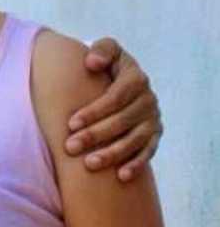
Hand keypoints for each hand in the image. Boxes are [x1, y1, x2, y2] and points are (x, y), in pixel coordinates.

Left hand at [65, 37, 161, 181]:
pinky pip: (148, 152)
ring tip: (88, 164)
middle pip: (122, 121)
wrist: (117, 78)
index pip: (115, 97)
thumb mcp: (105, 50)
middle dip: (95, 135)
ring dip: (112, 153)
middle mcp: (148, 99)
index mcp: (136, 77)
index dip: (94, 111)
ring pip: (134, 140)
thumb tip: (92, 63)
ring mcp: (153, 119)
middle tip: (70, 147)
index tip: (70, 123)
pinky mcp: (155, 135)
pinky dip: (136, 164)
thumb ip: (101, 51)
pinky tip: (121, 176)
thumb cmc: (104, 64)